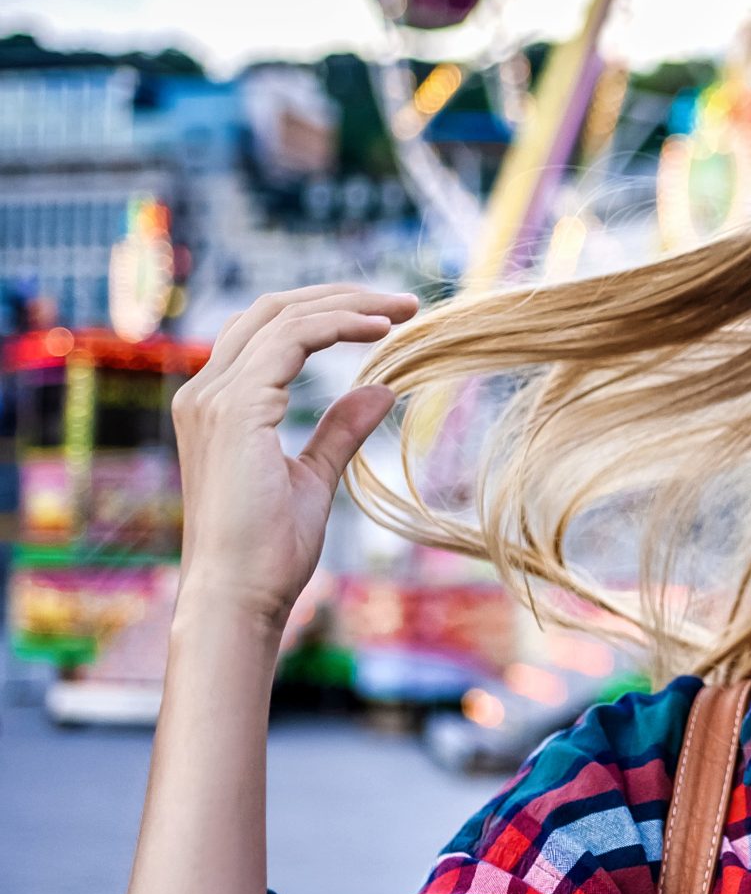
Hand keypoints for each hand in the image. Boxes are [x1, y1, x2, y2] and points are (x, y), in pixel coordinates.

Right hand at [171, 283, 418, 625]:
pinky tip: (379, 331)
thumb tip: (380, 390)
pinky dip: (337, 326)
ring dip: (348, 305)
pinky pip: (291, 341)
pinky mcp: (235, 409)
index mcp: (217, 406)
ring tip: (402, 310)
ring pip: (283, 318)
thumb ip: (338, 432)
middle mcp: (205, 393)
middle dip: (339, 297)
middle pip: (272, 311)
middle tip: (402, 302)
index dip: (325, 314)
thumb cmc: (267, 551)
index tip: (386, 318)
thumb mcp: (312, 478)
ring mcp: (214, 398)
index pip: (267, 333)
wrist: (239, 595)